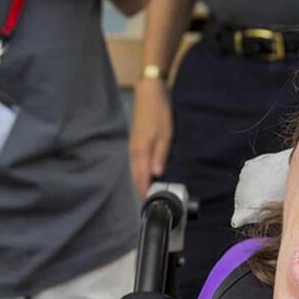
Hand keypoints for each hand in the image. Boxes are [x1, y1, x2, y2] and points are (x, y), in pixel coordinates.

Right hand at [130, 79, 172, 197]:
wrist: (148, 93)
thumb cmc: (159, 114)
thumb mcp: (165, 135)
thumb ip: (160, 155)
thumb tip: (156, 174)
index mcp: (141, 152)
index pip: (141, 178)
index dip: (146, 192)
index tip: (152, 205)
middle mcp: (134, 152)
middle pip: (136, 177)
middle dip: (142, 191)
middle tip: (153, 204)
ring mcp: (133, 148)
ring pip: (135, 171)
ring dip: (141, 183)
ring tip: (151, 194)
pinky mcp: (135, 144)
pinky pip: (136, 164)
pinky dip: (141, 173)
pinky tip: (149, 177)